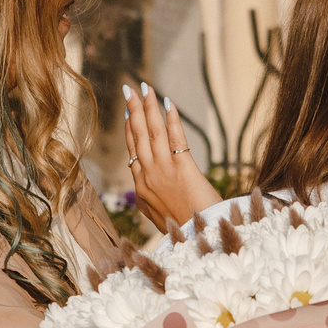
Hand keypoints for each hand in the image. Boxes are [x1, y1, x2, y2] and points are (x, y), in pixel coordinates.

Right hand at [122, 83, 220, 231]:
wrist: (197, 239)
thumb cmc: (181, 229)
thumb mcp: (156, 218)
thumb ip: (149, 201)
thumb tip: (143, 193)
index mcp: (140, 188)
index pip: (132, 150)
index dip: (130, 128)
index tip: (130, 111)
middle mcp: (148, 176)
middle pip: (138, 136)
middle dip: (134, 110)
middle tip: (130, 89)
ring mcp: (164, 171)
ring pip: (152, 132)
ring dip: (149, 108)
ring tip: (146, 89)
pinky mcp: (183, 168)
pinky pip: (174, 137)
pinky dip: (171, 119)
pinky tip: (168, 103)